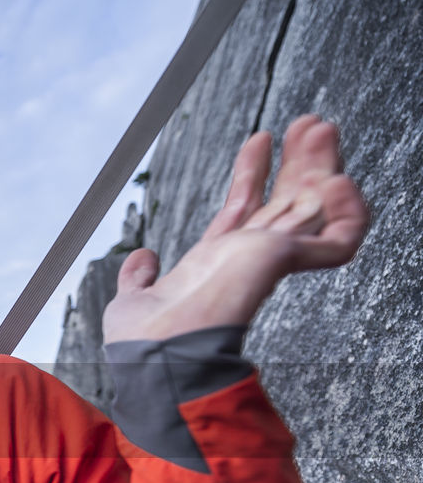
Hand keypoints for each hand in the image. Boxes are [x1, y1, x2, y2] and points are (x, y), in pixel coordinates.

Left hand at [103, 114, 368, 342]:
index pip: (241, 211)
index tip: (260, 138)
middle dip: (299, 161)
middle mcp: (245, 261)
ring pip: (315, 210)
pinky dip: (348, 210)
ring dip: (324, 168)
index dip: (251, 173)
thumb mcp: (132, 301)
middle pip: (284, 202)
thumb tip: (141, 258)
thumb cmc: (142, 346)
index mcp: (214, 266)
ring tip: (322, 128)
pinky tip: (338, 181)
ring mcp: (267, 261)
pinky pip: (339, 240)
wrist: (154, 359)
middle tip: (310, 123)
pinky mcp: (283, 264)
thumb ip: (139, 278)